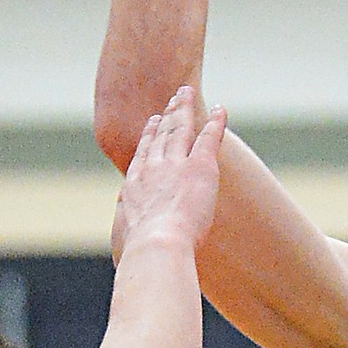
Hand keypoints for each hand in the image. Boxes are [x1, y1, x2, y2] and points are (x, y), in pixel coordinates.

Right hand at [111, 86, 225, 259]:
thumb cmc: (140, 253)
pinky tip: (222, 110)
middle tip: (172, 100)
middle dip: (167, 116)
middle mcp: (152, 168)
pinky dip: (216, 122)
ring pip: (180, 129)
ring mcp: (175, 165)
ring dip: (184, 110)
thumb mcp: (125, 244)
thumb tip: (127, 248)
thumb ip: (129, 238)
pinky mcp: (199, 167)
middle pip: (161, 135)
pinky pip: (209, 138)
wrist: (156, 246)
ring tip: (187, 93)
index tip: (152, 123)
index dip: (149, 136)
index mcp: (133, 186)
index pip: (143, 154)